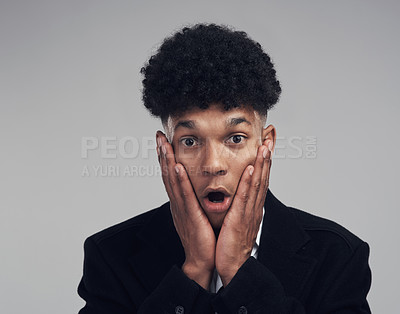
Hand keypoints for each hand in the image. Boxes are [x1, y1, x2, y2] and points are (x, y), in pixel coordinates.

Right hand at [156, 131, 215, 288]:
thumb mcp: (197, 214)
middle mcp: (177, 203)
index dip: (166, 158)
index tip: (164, 142)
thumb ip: (194, 200)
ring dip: (167, 162)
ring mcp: (181, 209)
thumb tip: (195, 188)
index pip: (171, 176)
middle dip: (162, 154)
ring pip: (172, 181)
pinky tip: (176, 166)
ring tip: (163, 144)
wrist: (203, 259)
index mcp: (180, 202)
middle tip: (158, 136)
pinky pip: (184, 195)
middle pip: (167, 175)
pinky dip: (179, 180)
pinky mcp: (190, 215)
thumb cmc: (203, 237)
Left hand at [215, 141, 272, 286]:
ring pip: (257, 184)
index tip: (267, 145)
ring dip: (261, 164)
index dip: (264, 161)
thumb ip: (240, 206)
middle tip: (270, 138)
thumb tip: (239, 194)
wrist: (233, 265)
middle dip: (267, 157)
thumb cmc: (232, 244)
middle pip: (263, 177)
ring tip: (265, 146)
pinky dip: (249, 182)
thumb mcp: (238, 220)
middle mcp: (254, 207)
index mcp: (252, 206)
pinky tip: (250, 169)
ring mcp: (249, 212)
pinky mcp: (240, 219)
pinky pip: (245, 197)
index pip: (260, 179)